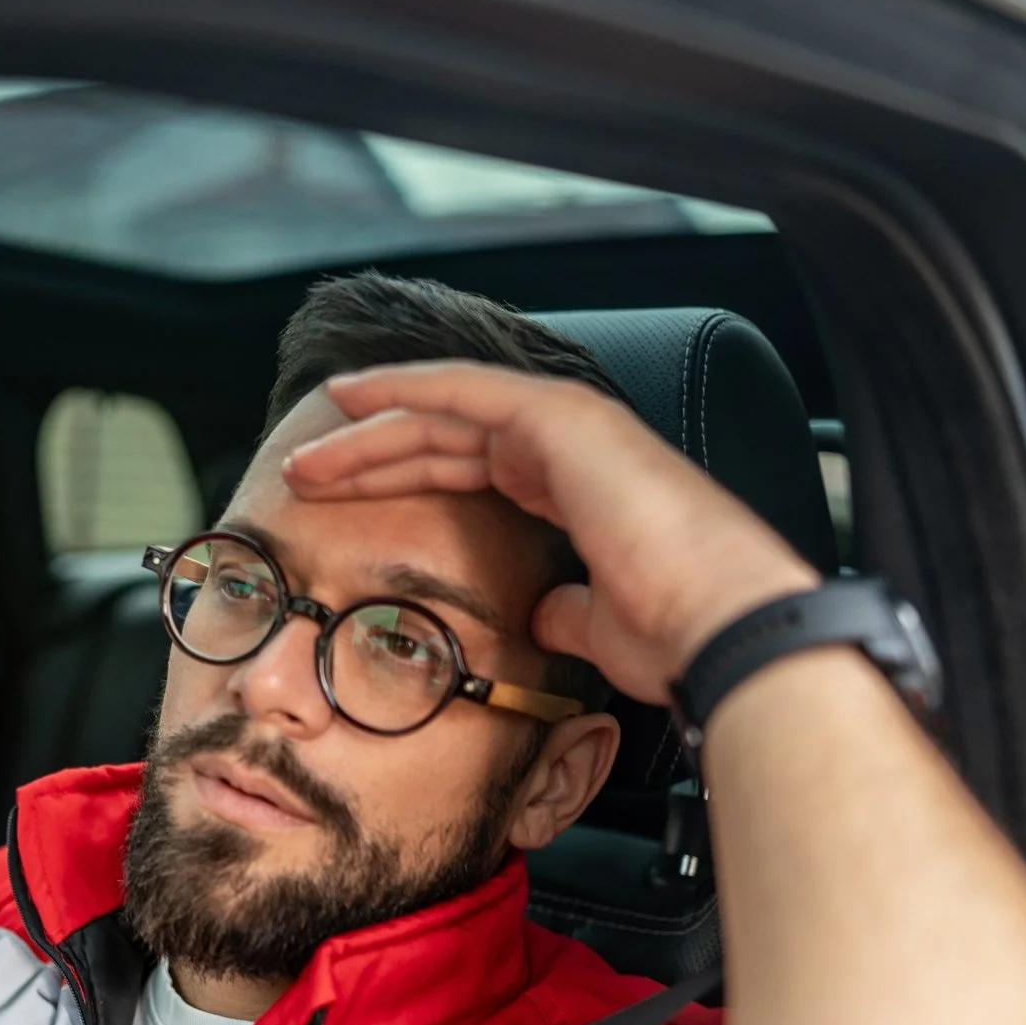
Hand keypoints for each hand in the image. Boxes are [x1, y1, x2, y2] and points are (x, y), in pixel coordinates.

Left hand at [283, 361, 819, 703]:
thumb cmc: (675, 635)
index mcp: (579, 491)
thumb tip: (541, 615)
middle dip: (370, 453)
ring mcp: (569, 427)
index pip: (472, 471)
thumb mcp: (598, 628)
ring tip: (309, 449)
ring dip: (371, 428)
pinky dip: (405, 388)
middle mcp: (572, 449)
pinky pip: (465, 392)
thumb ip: (565, 611)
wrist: (720, 627)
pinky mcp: (562, 419)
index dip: (402, 479)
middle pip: (447, 438)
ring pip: (445, 411)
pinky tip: (352, 400)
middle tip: (305, 474)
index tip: (341, 497)